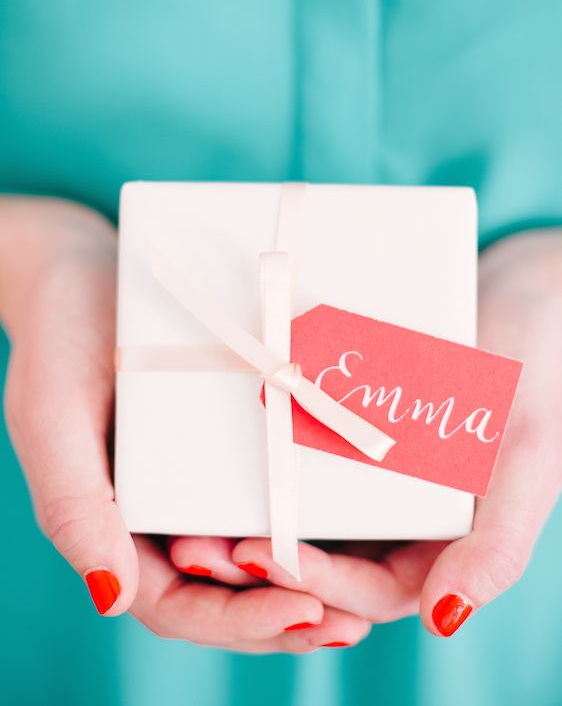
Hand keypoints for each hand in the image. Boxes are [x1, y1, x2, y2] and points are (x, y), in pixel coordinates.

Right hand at [0, 197, 369, 651]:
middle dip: (290, 615)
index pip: (180, 605)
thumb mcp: (54, 418)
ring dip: (314, 579)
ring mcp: (207, 478)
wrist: (90, 270)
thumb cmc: (61, 339)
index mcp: (122, 527)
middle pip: (233, 593)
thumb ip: (73, 505)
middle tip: (353, 621)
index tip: (302, 613)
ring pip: (262, 552)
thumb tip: (112, 597)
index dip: (239, 622)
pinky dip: (315, 513)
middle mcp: (170, 514)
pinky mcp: (238, 436)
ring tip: (371, 594)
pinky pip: (278, 486)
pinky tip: (362, 513)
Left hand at [169, 229, 561, 636]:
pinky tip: (220, 440)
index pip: (369, 587)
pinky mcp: (346, 420)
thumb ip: (500, 543)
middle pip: (324, 554)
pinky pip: (302, 446)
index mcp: (440, 540)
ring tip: (190, 506)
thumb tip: (445, 621)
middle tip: (198, 544)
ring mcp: (369, 468)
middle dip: (263, 557)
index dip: (314, 580)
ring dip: (250, 512)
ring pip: (303, 507)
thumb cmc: (537, 373)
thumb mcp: (527, 457)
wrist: (517, 293)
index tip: (256, 554)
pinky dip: (267, 453)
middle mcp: (398, 513)